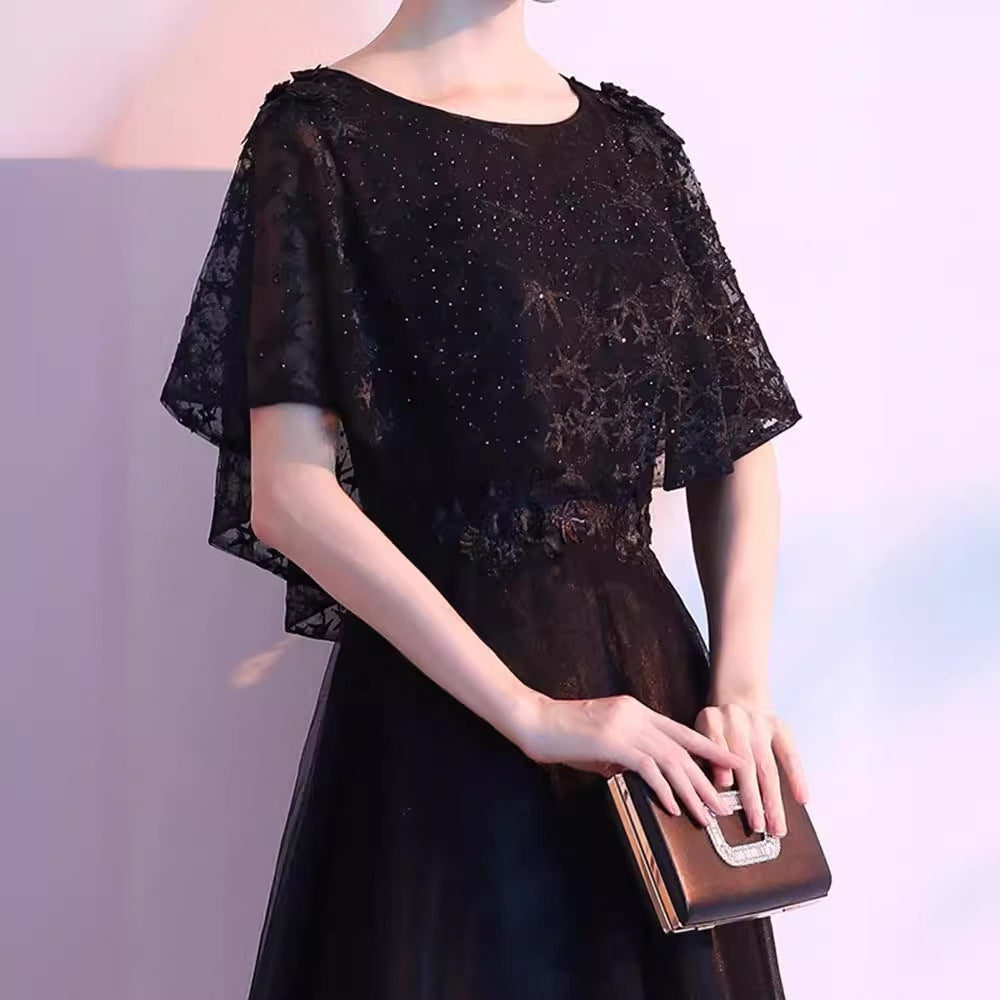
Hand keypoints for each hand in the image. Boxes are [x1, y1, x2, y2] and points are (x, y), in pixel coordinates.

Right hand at [512, 692, 750, 825]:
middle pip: (683, 748)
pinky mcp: (611, 741)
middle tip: (724, 805)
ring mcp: (625, 726)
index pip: (682, 731)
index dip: (710, 749)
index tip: (733, 765)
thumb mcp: (602, 742)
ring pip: (671, 759)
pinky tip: (673, 807)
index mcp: (637, 711)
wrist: (533, 720)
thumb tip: (644, 777)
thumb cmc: (563, 733)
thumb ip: (625, 754)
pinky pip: (647, 767)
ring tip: (706, 814)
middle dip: (707, 778)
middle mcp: (636, 715)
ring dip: (692, 790)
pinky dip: (664, 789)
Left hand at [694, 694, 809, 837]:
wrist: (738, 697)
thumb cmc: (716, 727)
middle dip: (751, 796)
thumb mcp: (699, 732)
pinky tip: (803, 799)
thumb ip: (704, 754)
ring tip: (776, 826)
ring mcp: (760, 724)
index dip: (720, 762)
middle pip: (745, 762)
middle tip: (756, 825)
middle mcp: (736, 720)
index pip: (714, 741)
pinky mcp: (780, 728)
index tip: (724, 784)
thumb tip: (721, 782)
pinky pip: (790, 754)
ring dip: (773, 798)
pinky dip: (797, 777)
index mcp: (711, 719)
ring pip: (768, 765)